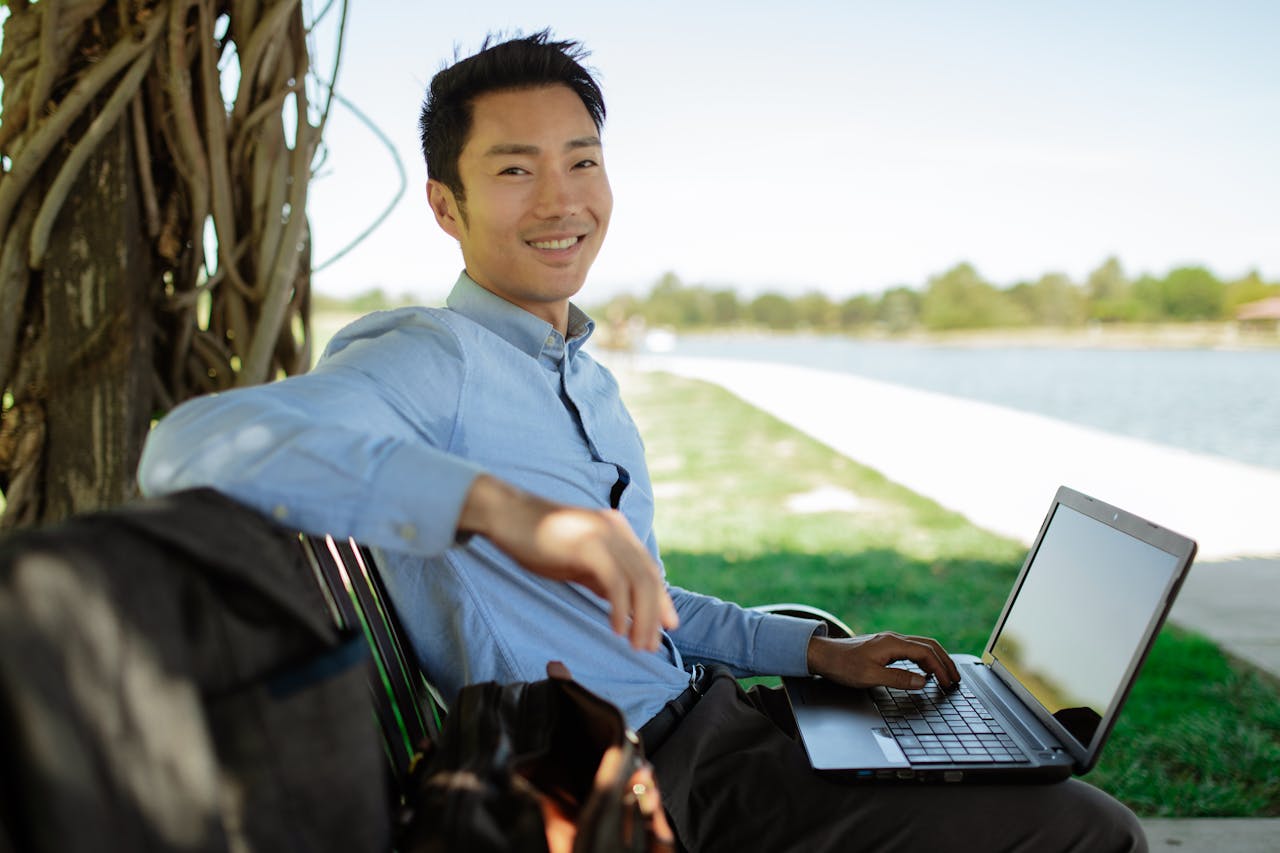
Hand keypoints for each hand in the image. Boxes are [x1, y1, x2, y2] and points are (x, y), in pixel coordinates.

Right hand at [458, 474, 678, 650]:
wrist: (506, 514)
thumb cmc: (536, 539)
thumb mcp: (577, 561)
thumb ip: (600, 577)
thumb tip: (622, 603)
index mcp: (616, 531)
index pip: (648, 569)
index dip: (661, 600)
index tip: (666, 628)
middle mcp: (616, 530)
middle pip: (649, 577)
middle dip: (655, 615)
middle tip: (650, 646)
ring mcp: (604, 535)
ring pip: (638, 582)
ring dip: (642, 618)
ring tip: (637, 644)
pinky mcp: (588, 544)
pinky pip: (615, 582)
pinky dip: (621, 609)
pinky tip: (616, 629)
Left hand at [806, 630, 960, 690]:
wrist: (822, 655)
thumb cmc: (842, 665)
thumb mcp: (870, 677)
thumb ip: (898, 679)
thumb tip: (922, 682)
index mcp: (893, 643)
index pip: (926, 653)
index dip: (941, 669)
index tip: (949, 684)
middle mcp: (893, 639)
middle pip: (929, 646)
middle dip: (945, 662)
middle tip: (956, 678)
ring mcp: (889, 641)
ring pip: (921, 646)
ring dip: (937, 659)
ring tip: (946, 675)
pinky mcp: (884, 646)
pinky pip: (912, 649)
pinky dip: (925, 659)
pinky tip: (925, 670)